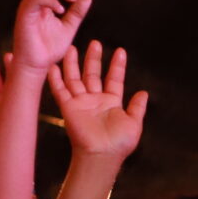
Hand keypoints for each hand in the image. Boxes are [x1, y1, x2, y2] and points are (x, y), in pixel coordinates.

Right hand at [11, 0, 90, 71]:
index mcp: (44, 2)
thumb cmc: (49, 48)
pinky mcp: (24, 15)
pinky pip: (34, 0)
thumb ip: (76, 13)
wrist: (37, 64)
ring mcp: (28, 7)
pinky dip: (49, 0)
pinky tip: (62, 10)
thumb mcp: (69, 27)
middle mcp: (34, 1)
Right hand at [47, 40, 147, 161]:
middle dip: (94, 59)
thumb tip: (144, 92)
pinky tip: (53, 65)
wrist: (102, 155)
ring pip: (75, 78)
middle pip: (93, 74)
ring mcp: (81, 102)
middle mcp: (95, 100)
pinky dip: (55, 78)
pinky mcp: (68, 107)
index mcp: (112, 103)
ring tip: (72, 47)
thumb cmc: (120, 143)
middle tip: (95, 43)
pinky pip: (60, 89)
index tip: (121, 51)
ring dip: (73, 63)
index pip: (114, 79)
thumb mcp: (134, 123)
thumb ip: (137, 107)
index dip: (117, 66)